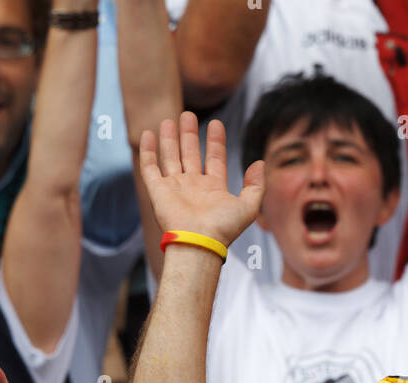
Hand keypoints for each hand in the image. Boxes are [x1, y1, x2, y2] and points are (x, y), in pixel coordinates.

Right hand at [138, 111, 265, 249]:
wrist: (198, 242)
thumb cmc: (223, 228)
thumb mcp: (249, 207)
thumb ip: (257, 185)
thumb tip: (260, 163)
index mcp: (214, 189)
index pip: (214, 159)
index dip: (216, 142)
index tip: (217, 124)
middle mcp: (194, 187)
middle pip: (190, 154)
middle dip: (190, 135)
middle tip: (189, 114)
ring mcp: (175, 188)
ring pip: (170, 157)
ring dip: (170, 139)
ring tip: (170, 119)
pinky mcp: (158, 191)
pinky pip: (150, 168)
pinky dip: (148, 151)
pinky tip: (148, 134)